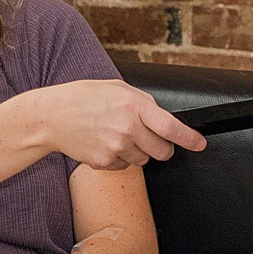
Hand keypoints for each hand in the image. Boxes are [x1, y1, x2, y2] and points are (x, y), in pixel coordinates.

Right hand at [34, 81, 206, 170]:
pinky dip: (119, 158)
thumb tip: (162, 118)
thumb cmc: (84, 98)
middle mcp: (127, 128)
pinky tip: (104, 143)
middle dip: (162, 148)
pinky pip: (124, 166)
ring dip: (137, 151)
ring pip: (143, 160)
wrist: (52, 116)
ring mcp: (116, 148)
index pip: (170, 127)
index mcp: (133, 106)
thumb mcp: (117, 88)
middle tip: (151, 139)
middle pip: (162, 151)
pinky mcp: (104, 162)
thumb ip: (143, 102)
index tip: (200, 144)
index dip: (189, 138)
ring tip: (116, 135)